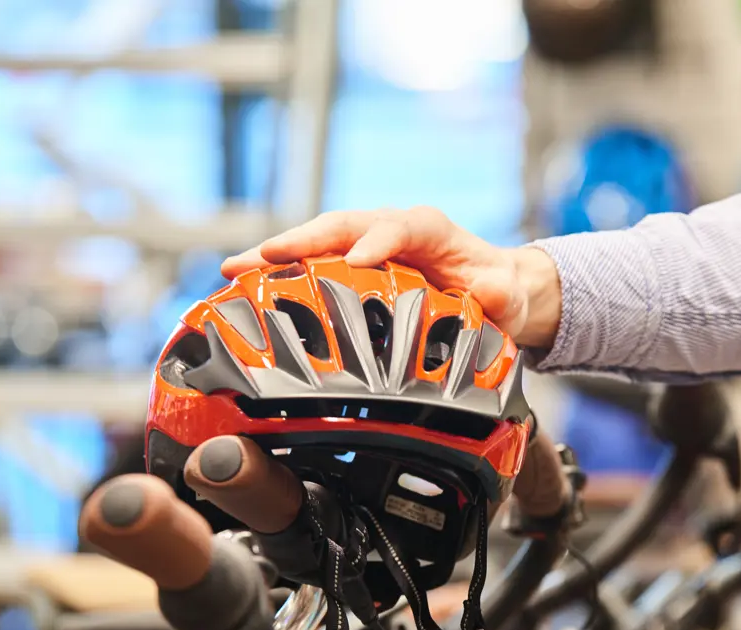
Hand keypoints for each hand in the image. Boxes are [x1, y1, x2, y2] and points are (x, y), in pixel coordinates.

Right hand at [222, 207, 562, 349]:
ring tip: (233, 271)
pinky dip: (278, 279)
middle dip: (302, 241)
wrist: (490, 292)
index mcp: (428, 229)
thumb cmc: (496, 290)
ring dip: (274, 258)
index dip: (378, 239)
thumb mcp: (506, 293)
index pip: (400, 225)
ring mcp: (365, 247)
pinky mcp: (349, 270)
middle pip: (341, 226)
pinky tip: (244, 293)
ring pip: (316, 246)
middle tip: (263, 255)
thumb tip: (487, 291)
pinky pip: (310, 269)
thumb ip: (498, 292)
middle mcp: (389, 230)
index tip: (357, 260)